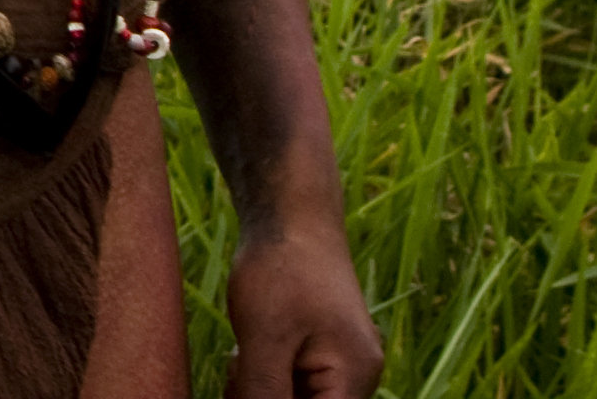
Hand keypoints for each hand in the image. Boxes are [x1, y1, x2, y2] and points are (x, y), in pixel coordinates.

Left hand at [224, 228, 381, 398]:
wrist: (290, 216)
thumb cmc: (282, 269)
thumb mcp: (265, 338)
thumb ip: (264, 392)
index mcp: (353, 380)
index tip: (251, 381)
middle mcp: (355, 380)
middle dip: (264, 395)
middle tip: (241, 362)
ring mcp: (339, 366)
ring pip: (290, 398)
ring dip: (258, 386)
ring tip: (243, 351)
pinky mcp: (319, 354)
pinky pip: (288, 383)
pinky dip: (262, 372)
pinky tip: (246, 348)